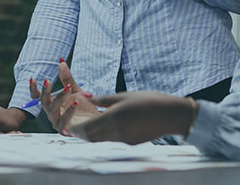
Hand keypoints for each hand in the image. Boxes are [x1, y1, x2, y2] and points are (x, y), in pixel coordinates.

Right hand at [31, 61, 100, 133]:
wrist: (96, 120)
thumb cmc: (84, 106)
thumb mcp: (75, 89)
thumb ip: (67, 78)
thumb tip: (61, 61)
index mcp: (52, 104)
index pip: (38, 97)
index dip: (33, 89)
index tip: (32, 78)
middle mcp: (52, 114)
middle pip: (44, 102)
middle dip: (45, 91)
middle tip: (49, 80)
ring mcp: (57, 123)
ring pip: (52, 110)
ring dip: (59, 97)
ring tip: (69, 88)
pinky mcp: (66, 131)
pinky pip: (64, 121)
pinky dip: (70, 111)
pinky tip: (76, 103)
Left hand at [65, 91, 197, 144]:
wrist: (171, 115)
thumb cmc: (149, 101)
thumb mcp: (125, 96)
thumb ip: (105, 99)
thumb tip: (90, 99)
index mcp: (113, 118)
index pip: (88, 128)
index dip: (76, 129)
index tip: (68, 128)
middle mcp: (117, 132)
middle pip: (92, 137)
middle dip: (82, 134)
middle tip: (74, 130)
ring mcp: (124, 140)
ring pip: (102, 140)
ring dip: (93, 135)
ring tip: (88, 128)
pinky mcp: (131, 143)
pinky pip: (113, 140)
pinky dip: (106, 136)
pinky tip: (107, 128)